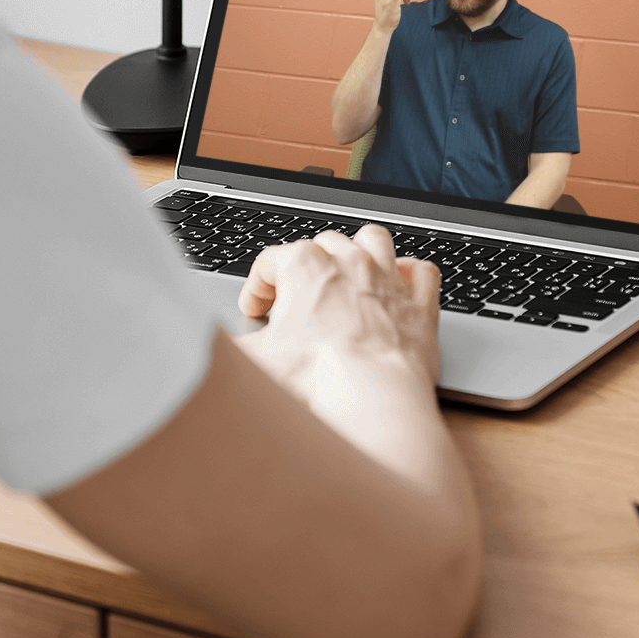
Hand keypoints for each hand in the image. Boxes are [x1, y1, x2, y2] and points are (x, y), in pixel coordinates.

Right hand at [236, 225, 441, 390]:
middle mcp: (349, 261)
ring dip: (359, 252)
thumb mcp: (252, 362)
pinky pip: (422, 271)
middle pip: (321, 244)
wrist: (370, 397)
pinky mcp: (420, 303)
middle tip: (296, 303)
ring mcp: (388, 278)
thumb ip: (229, 348)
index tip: (255, 311)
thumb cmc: (315, 377)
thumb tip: (217, 348)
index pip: (268, 261)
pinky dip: (410, 275)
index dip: (255, 288)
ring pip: (373, 240)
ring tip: (347, 277)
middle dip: (306, 268)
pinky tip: (398, 288)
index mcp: (305, 265)